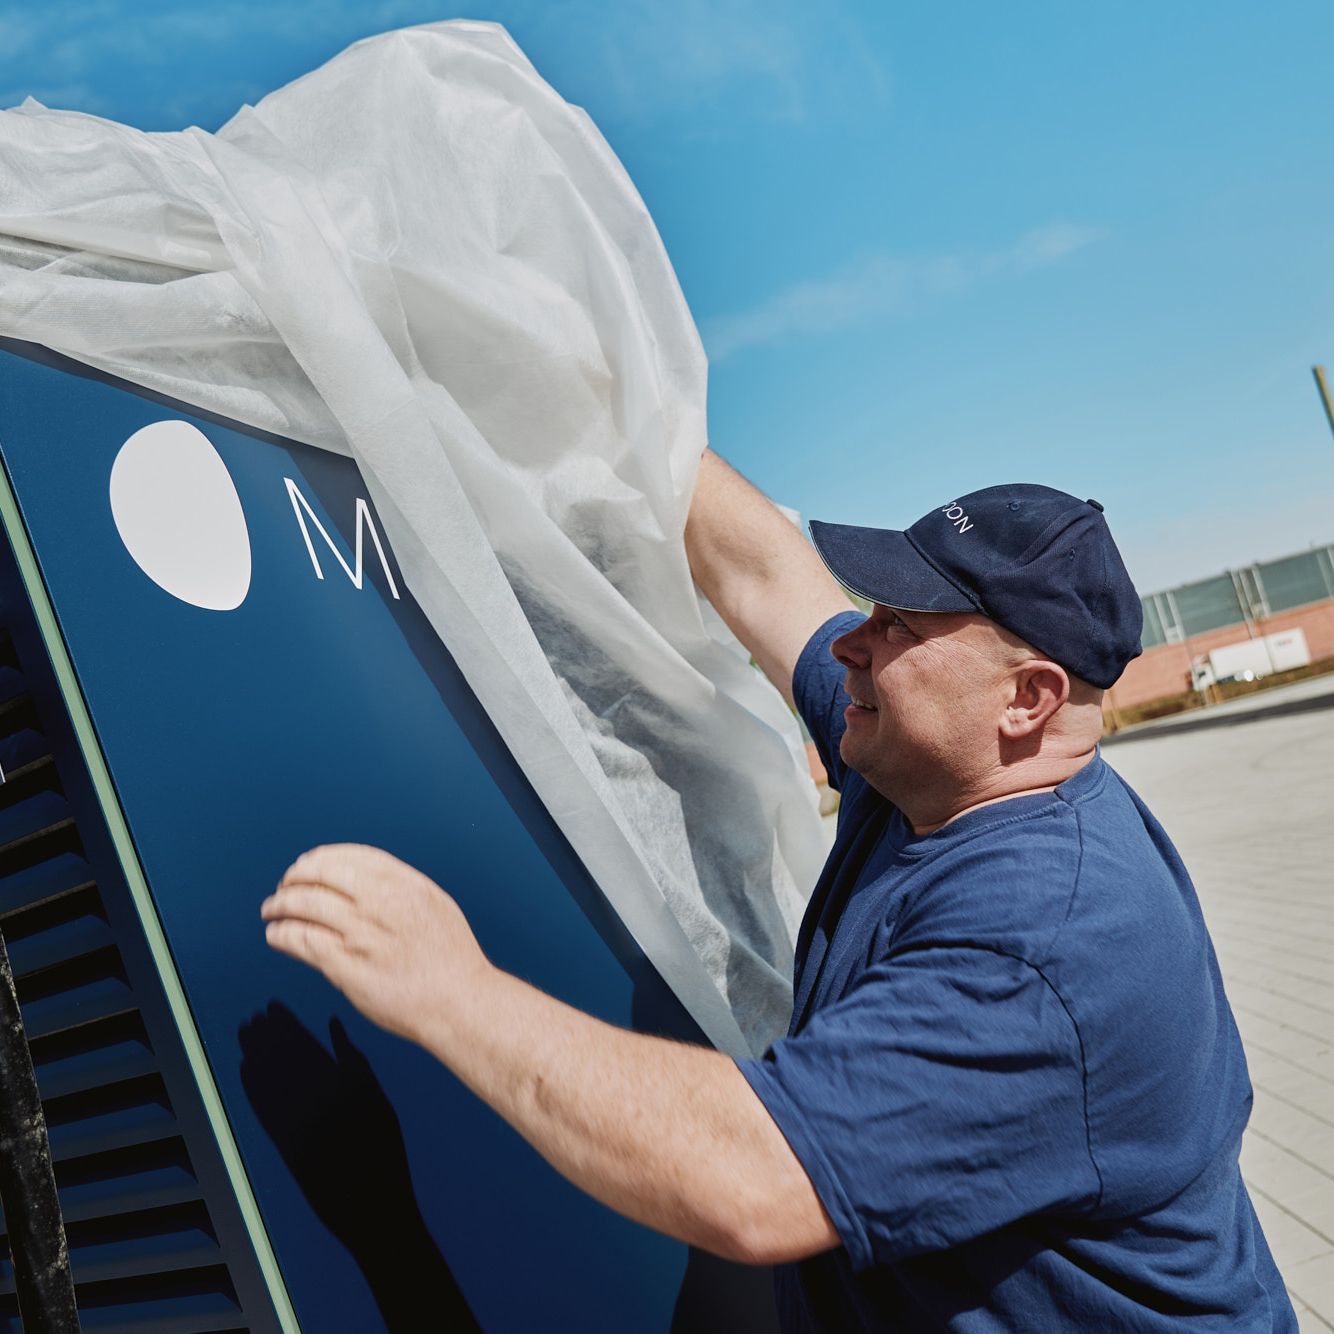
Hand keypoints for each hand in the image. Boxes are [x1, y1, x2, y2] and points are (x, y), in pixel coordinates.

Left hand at [262, 844, 489, 1045]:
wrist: (460, 1003)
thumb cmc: (452, 959)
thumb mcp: (435, 905)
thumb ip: (401, 887)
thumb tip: (365, 878)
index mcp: (404, 883)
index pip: (349, 856)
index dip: (320, 858)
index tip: (307, 865)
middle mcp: (381, 903)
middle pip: (321, 875)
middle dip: (295, 878)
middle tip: (285, 886)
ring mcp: (362, 934)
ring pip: (304, 905)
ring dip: (280, 905)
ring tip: (272, 910)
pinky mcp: (346, 967)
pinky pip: (302, 941)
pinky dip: (282, 934)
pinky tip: (276, 935)